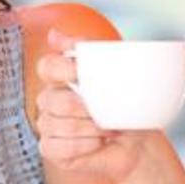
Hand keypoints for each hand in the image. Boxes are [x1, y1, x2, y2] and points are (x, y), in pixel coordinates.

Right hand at [35, 29, 160, 181]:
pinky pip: (59, 147)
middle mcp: (49, 100)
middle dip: (85, 108)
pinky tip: (97, 143)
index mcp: (60, 78)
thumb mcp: (112, 71)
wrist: (137, 139)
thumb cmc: (123, 105)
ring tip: (109, 128)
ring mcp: (48, 125)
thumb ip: (85, 49)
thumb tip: (53, 34)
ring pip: (59, 125)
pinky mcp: (52, 149)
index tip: (82, 73)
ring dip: (91, 129)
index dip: (62, 69)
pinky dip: (84, 146)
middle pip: (53, 99)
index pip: (47, 67)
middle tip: (107, 111)